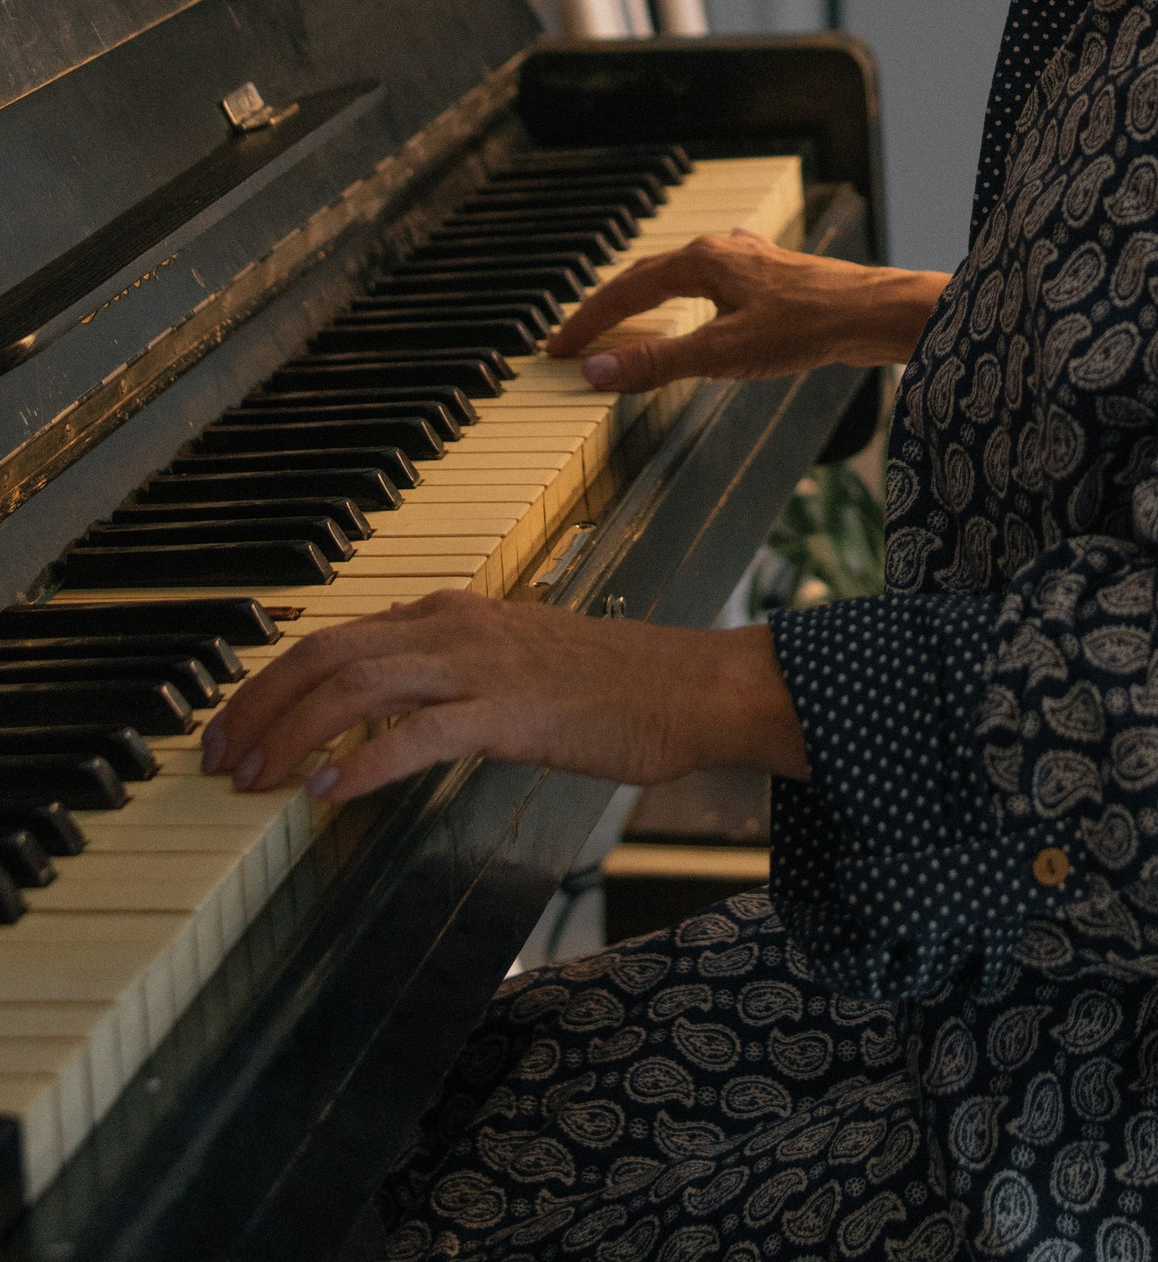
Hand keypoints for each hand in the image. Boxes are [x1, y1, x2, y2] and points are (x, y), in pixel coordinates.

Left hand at [199, 594, 809, 807]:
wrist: (691, 686)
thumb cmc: (614, 685)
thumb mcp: (516, 662)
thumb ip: (452, 674)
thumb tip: (388, 710)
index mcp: (453, 611)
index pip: (337, 635)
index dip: (272, 681)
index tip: (233, 727)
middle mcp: (455, 625)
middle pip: (327, 653)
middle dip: (259, 706)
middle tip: (216, 758)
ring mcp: (483, 665)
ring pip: (356, 687)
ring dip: (292, 736)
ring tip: (254, 780)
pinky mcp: (510, 712)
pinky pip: (418, 735)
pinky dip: (363, 765)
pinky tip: (328, 796)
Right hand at [545, 231, 943, 391]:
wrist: (873, 313)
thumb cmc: (806, 327)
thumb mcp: (722, 353)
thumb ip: (657, 364)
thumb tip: (597, 371)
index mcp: (700, 261)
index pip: (626, 290)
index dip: (588, 322)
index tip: (558, 349)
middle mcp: (720, 251)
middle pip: (648, 276)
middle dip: (609, 309)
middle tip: (576, 340)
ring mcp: (748, 261)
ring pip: (681, 275)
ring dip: (646, 299)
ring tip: (623, 321)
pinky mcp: (772, 277)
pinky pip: (712, 282)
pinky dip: (687, 296)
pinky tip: (702, 296)